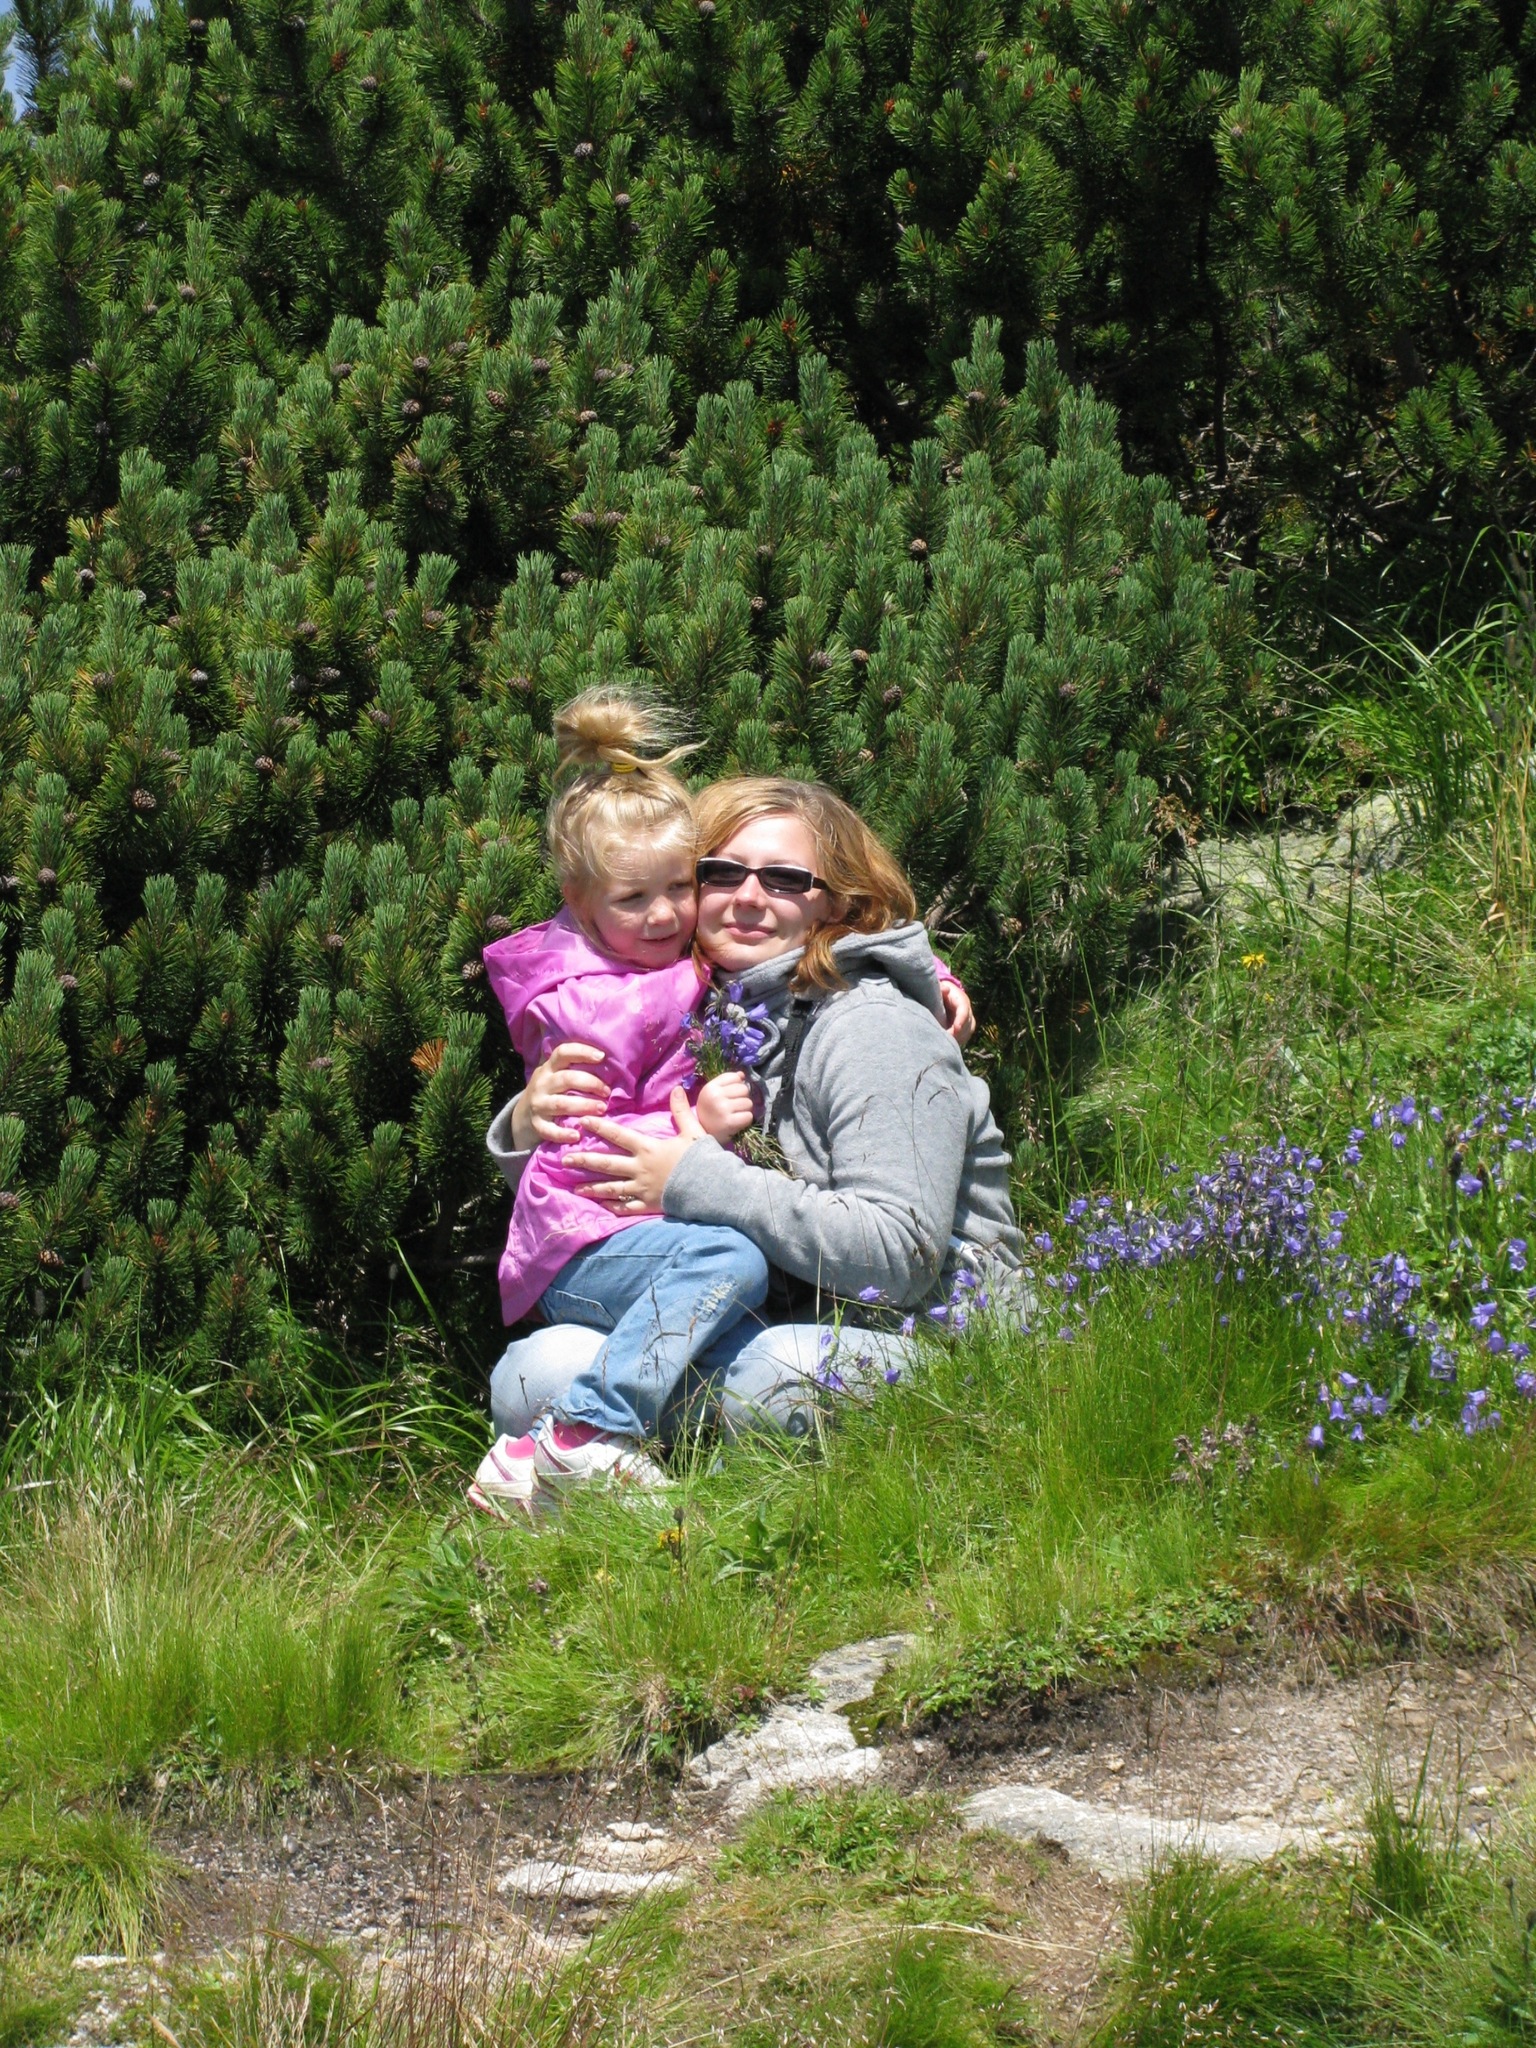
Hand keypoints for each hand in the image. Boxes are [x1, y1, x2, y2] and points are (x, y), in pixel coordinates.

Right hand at [511, 1041, 610, 1148]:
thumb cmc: (552, 1091)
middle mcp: (542, 1084)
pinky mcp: (537, 1124)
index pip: (563, 1053)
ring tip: (601, 1109)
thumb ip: (575, 1069)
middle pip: (566, 1079)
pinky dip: (563, 1134)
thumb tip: (609, 1063)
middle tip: (607, 1092)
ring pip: (560, 1103)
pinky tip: (578, 1135)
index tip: (602, 1056)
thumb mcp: (556, 1075)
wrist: (523, 1115)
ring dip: (583, 1106)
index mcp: (549, 1068)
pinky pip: (550, 1130)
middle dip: (590, 1083)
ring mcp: (538, 1104)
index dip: (582, 1052)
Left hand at [565, 1087, 707, 1213]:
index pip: (618, 1135)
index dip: (599, 1127)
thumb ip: (681, 1111)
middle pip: (606, 1163)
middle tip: (565, 1159)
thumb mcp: (693, 1131)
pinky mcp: (647, 1205)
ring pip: (610, 1188)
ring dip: (591, 1187)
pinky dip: (612, 1206)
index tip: (581, 1122)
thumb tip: (677, 1089)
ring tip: (575, 1187)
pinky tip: (601, 1206)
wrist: (711, 1188)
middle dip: (584, 1160)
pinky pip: (625, 1207)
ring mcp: (641, 1189)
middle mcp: (639, 1168)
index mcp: (647, 1148)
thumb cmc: (702, 1159)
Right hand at [695, 1071, 755, 1139]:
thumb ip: (726, 1082)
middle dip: (742, 1098)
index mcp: (710, 1087)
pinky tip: (737, 1122)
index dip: (737, 1085)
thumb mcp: (712, 1094)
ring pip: (748, 1103)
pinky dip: (746, 1120)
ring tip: (735, 1115)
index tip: (730, 1094)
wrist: (702, 1134)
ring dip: (745, 1110)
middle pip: (744, 1089)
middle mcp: (715, 1096)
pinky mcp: (729, 1122)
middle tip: (734, 1107)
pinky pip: (748, 1116)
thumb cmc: (710, 1111)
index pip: (735, 1077)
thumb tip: (742, 1074)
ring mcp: (722, 1109)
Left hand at [940, 979, 975, 1046]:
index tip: (955, 1029)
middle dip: (957, 1033)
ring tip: (945, 1042)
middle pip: (967, 1024)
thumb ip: (941, 988)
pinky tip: (948, 1044)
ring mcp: (968, 1021)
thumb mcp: (939, 987)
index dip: (961, 1020)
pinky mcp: (965, 1029)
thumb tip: (945, 989)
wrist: (945, 996)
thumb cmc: (940, 992)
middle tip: (945, 1039)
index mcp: (962, 1000)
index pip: (964, 1011)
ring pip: (967, 1032)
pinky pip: (964, 1037)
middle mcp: (968, 1011)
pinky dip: (957, 1041)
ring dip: (958, 1038)